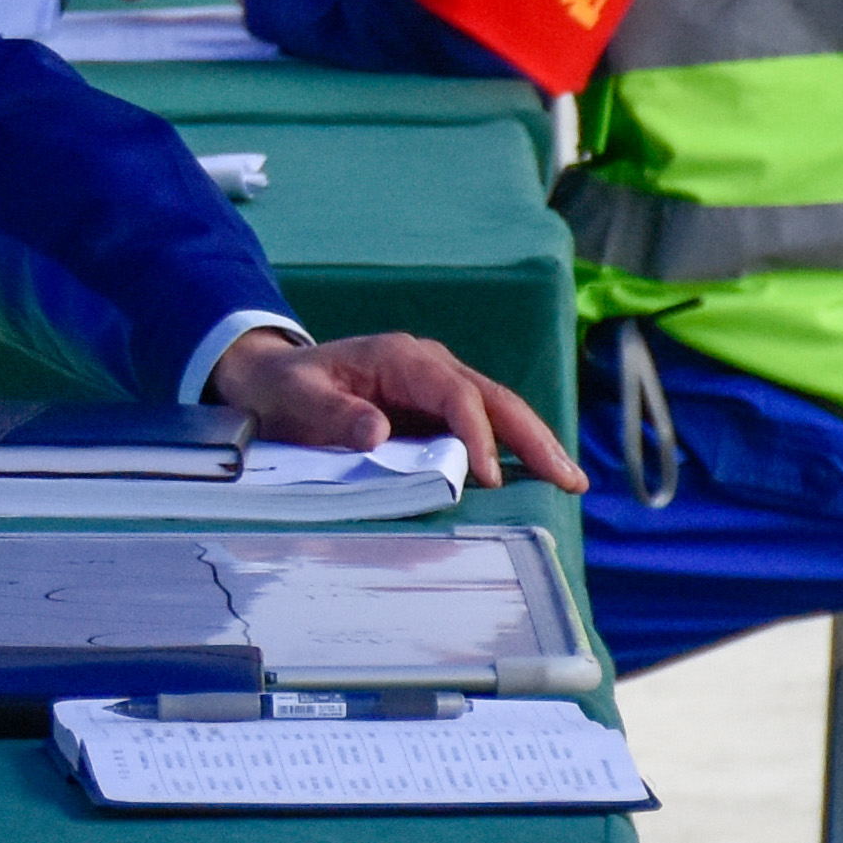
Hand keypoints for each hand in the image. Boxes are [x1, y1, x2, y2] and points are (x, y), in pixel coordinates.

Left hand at [209, 326, 585, 492]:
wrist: (273, 380)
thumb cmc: (284, 388)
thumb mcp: (295, 398)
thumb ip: (332, 414)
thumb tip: (376, 432)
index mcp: (401, 358)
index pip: (455, 394)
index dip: (475, 434)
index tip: (486, 475)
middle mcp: (430, 367)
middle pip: (494, 398)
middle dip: (533, 438)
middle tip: (568, 479)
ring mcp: (439, 388)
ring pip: (499, 412)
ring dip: (535, 445)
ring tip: (569, 483)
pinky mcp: (438, 413)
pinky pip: (484, 429)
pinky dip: (513, 452)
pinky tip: (538, 480)